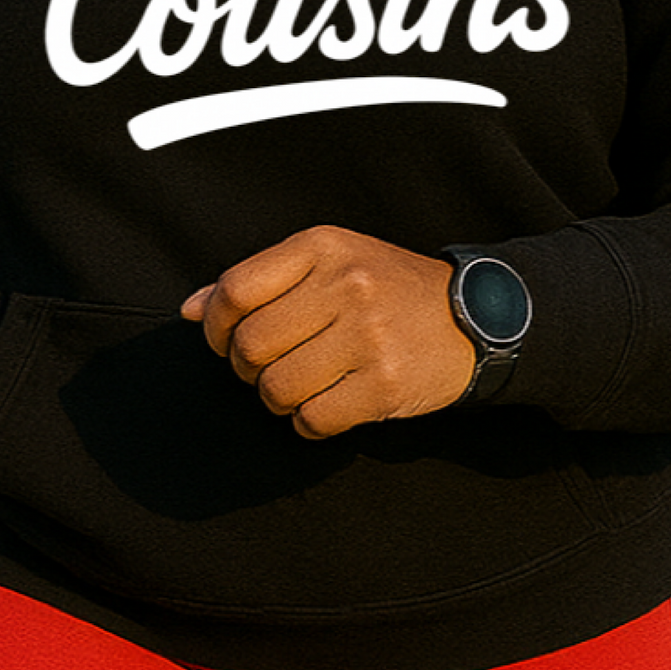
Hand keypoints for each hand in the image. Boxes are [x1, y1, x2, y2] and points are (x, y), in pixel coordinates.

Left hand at [181, 226, 475, 437]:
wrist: (479, 318)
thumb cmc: (391, 290)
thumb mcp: (331, 262)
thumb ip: (260, 281)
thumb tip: (190, 310)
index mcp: (324, 247)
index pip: (235, 290)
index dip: (215, 326)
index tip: (225, 340)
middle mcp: (346, 285)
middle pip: (250, 345)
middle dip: (248, 368)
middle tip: (271, 367)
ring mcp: (367, 336)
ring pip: (276, 388)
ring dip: (279, 399)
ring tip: (303, 387)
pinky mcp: (385, 384)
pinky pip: (313, 420)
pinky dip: (309, 422)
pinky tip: (327, 406)